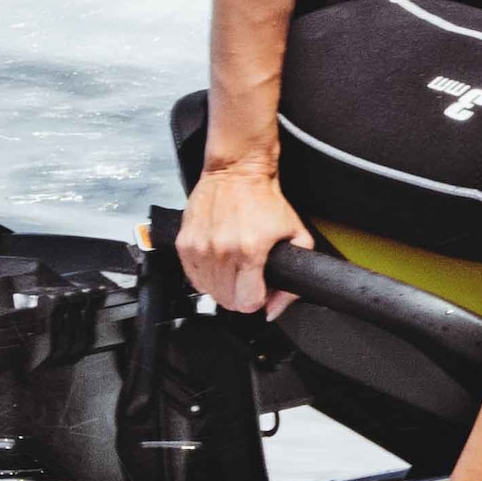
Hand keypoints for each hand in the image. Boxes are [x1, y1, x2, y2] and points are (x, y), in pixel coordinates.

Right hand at [178, 158, 309, 314]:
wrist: (237, 171)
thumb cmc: (265, 199)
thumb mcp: (296, 236)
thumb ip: (292, 279)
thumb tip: (273, 309)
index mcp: (249, 251)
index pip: (247, 303)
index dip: (258, 300)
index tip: (260, 288)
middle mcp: (221, 251)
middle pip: (227, 301)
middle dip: (241, 295)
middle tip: (248, 278)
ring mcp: (199, 247)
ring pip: (209, 292)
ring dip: (223, 286)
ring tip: (233, 267)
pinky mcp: (184, 243)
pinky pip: (193, 278)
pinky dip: (206, 276)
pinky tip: (219, 262)